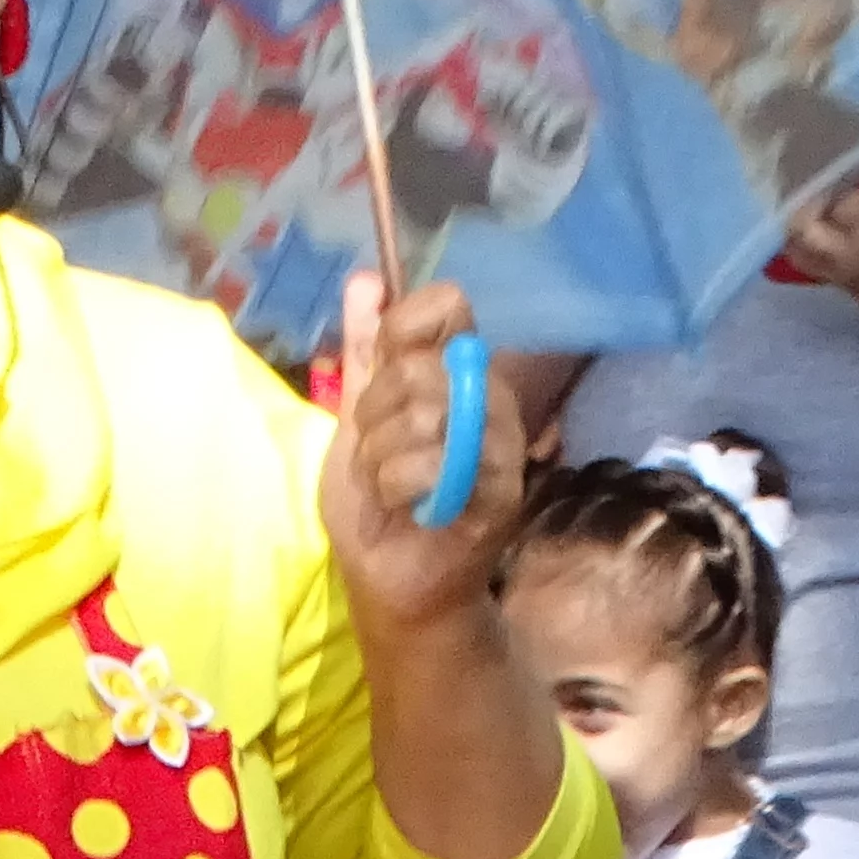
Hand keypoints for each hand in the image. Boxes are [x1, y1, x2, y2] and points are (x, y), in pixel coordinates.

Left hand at [321, 272, 519, 634]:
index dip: (401, 327)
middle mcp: (490, 399)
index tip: (379, 368)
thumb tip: (367, 279)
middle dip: (373, 413)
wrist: (392, 580)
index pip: (446, 307)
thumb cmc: (376, 501)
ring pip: (423, 414)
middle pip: (420, 366)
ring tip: (390, 483)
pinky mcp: (503, 489)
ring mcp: (502, 444)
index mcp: (457, 375)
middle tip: (376, 449)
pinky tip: (406, 507)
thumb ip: (364, 350)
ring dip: (379, 457)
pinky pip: (430, 463)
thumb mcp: (355, 417)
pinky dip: (394, 487)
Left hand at [786, 154, 858, 354]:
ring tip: (820, 196)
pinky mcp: (838, 279)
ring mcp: (845, 260)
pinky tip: (807, 226)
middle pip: (840, 196)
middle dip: (850, 179)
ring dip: (808, 209)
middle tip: (858, 172)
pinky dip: (798, 240)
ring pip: (804, 228)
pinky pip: (803, 257)